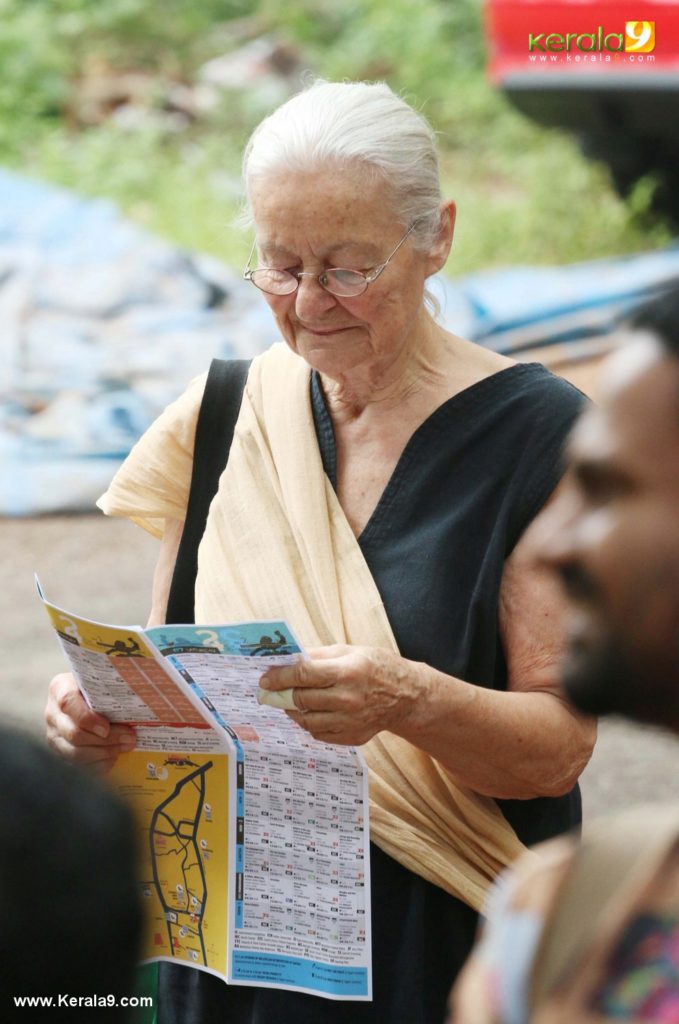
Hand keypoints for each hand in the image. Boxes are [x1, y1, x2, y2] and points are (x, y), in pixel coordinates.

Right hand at [45, 672, 136, 773]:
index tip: (106, 727)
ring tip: (126, 746)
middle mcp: (53, 713)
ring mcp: (54, 736)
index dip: (87, 718)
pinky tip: (115, 757)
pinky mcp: (61, 754)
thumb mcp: (102, 682)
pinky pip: (80, 766)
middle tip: (130, 738)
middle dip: (106, 739)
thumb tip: (145, 698)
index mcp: (60, 688)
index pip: (68, 703)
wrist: (87, 699)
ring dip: (105, 753)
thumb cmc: (98, 688)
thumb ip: (112, 688)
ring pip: (76, 753)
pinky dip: (99, 764)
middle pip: (75, 734)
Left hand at [258, 645, 419, 745]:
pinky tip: (310, 712)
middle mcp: (348, 699)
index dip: (279, 677)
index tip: (265, 679)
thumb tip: (287, 659)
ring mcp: (350, 721)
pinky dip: (309, 723)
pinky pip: (319, 733)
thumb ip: (318, 655)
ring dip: (292, 711)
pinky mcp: (351, 737)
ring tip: (289, 701)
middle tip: (269, 691)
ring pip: (306, 721)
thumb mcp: (349, 651)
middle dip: (281, 694)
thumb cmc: (377, 667)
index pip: (303, 675)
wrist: (406, 696)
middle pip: (301, 699)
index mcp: (348, 672)